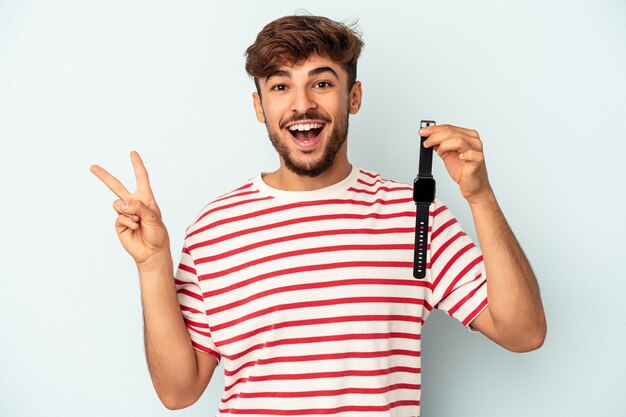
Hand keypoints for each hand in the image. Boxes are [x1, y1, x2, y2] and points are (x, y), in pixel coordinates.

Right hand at [90, 151, 169, 266]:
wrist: (151, 251)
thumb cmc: (157, 234)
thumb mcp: (153, 217)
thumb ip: (140, 207)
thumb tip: (124, 203)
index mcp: (145, 198)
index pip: (141, 178)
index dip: (137, 165)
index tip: (133, 153)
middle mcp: (134, 203)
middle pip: (116, 186)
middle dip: (104, 176)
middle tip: (92, 167)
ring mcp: (125, 213)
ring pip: (117, 203)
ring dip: (128, 212)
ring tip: (138, 221)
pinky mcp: (119, 223)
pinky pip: (119, 217)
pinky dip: (128, 222)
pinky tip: (135, 228)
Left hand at [420, 124, 492, 203]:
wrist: (472, 185)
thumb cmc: (462, 170)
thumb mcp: (447, 154)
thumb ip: (440, 145)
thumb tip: (428, 138)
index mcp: (466, 135)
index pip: (448, 127)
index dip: (433, 129)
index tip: (422, 132)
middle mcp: (472, 140)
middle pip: (451, 132)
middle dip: (435, 136)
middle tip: (426, 143)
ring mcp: (476, 149)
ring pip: (459, 140)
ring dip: (444, 145)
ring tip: (440, 152)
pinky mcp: (478, 160)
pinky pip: (472, 154)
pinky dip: (465, 154)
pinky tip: (459, 157)